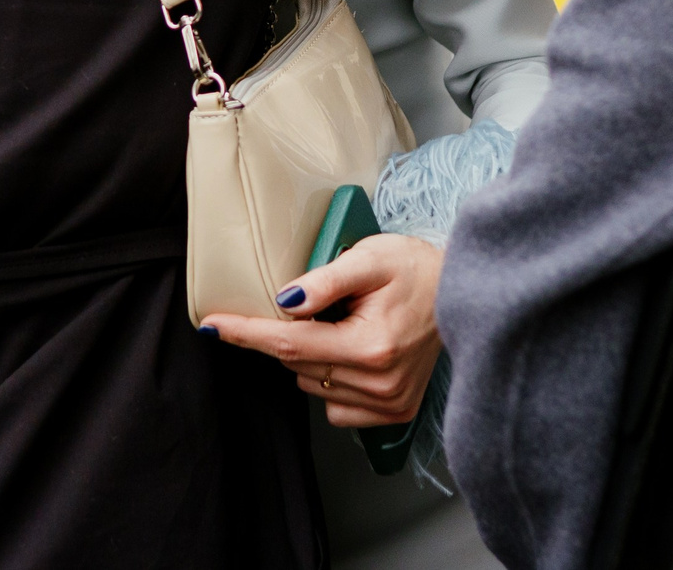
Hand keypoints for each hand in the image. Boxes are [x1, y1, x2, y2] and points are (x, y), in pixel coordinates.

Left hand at [198, 234, 443, 427]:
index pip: (289, 344)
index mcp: (371, 347)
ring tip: (345, 324)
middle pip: (296, 364)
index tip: (210, 326)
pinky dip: (330, 380)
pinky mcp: (394, 413)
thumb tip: (284, 303)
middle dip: (288, 334)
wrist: (462, 292)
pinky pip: (334, 406)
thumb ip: (324, 280)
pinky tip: (353, 353)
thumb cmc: (417, 269)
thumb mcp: (369, 258)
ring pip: (311, 385)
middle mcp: (379, 384)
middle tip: (317, 303)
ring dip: (310, 356)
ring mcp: (388, 404)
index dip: (245, 332)